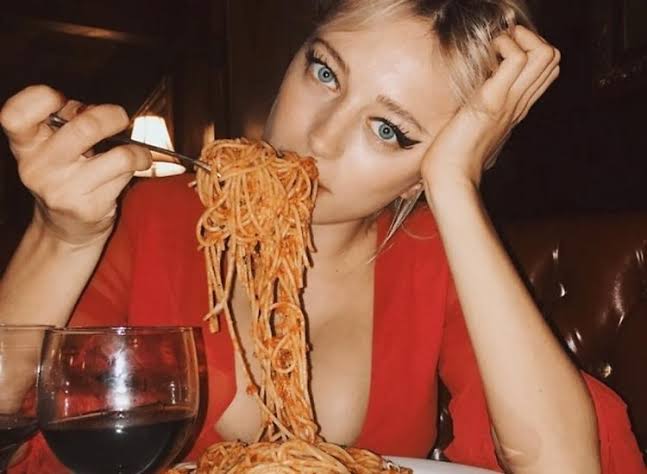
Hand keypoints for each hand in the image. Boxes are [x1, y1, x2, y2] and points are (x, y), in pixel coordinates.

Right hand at [0, 85, 151, 244]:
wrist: (65, 228)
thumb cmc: (64, 176)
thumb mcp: (52, 146)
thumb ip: (66, 120)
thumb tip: (99, 109)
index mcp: (25, 145)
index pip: (15, 115)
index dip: (39, 98)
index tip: (61, 99)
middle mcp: (38, 168)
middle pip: (84, 128)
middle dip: (111, 116)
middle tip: (120, 118)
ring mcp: (63, 190)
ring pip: (117, 156)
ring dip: (136, 150)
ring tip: (138, 151)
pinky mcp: (88, 207)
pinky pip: (125, 176)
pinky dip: (137, 167)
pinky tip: (135, 167)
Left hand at [421, 25, 559, 192]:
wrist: (451, 179)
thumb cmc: (453, 159)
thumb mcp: (470, 130)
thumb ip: (476, 114)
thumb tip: (466, 102)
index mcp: (514, 110)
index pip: (544, 72)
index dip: (528, 51)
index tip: (500, 54)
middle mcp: (519, 104)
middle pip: (553, 59)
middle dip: (528, 38)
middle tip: (499, 46)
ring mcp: (510, 102)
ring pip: (546, 54)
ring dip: (520, 39)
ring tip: (495, 50)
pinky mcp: (493, 100)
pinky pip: (516, 58)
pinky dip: (504, 46)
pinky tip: (485, 58)